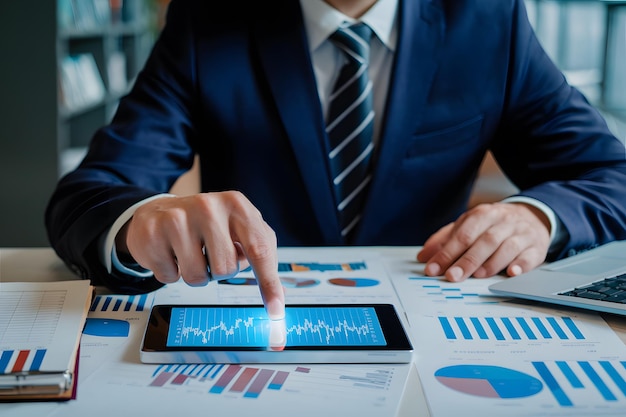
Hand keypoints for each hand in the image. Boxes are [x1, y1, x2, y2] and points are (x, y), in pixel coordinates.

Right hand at [116, 191, 284, 318]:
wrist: (159, 213)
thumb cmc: (207, 225)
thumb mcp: (239, 227)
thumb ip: (261, 252)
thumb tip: (278, 295)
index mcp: (237, 205)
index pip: (259, 249)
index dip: (269, 283)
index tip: (275, 310)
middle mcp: (208, 206)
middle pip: (226, 269)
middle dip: (219, 271)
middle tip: (209, 254)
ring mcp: (177, 218)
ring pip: (197, 277)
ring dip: (195, 275)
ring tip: (189, 254)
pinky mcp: (152, 232)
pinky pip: (169, 277)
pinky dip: (171, 273)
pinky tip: (169, 252)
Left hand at [416, 202, 550, 281]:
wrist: (532, 215)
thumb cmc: (493, 224)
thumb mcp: (468, 225)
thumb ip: (445, 240)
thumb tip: (424, 256)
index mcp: (482, 215)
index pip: (462, 235)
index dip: (446, 253)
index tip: (433, 269)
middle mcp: (502, 222)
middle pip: (484, 241)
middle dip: (467, 260)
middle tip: (452, 276)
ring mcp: (521, 233)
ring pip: (507, 247)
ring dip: (491, 263)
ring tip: (477, 276)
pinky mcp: (537, 246)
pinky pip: (530, 256)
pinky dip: (521, 265)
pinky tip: (512, 273)